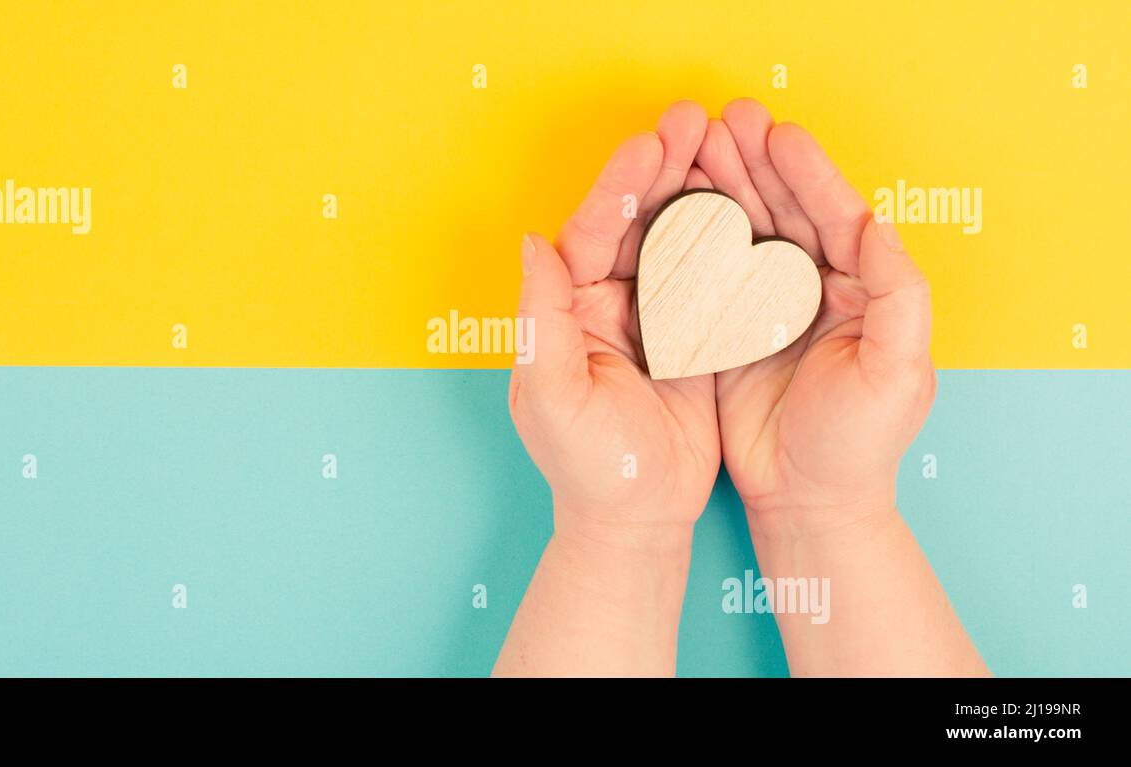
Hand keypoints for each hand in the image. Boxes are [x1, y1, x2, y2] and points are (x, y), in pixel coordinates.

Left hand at [509, 101, 721, 551]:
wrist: (635, 519)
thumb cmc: (585, 466)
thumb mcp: (550, 395)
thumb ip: (538, 318)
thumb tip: (533, 242)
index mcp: (566, 311)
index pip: (589, 233)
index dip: (617, 187)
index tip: (649, 145)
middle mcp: (604, 305)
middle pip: (633, 222)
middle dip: (660, 170)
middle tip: (690, 120)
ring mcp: (649, 318)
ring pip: (673, 239)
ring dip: (697, 191)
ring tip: (723, 144)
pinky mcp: (689, 338)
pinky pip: (709, 276)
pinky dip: (728, 239)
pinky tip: (754, 206)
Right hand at [692, 99, 934, 532]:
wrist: (807, 502)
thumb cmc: (859, 446)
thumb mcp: (898, 375)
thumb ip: (899, 297)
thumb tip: (882, 227)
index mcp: (861, 290)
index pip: (836, 217)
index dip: (808, 174)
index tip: (778, 135)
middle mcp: (814, 290)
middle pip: (783, 212)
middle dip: (754, 164)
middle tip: (723, 121)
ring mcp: (767, 308)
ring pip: (742, 234)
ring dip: (719, 188)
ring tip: (691, 146)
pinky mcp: (726, 332)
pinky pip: (706, 273)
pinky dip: (689, 238)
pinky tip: (667, 208)